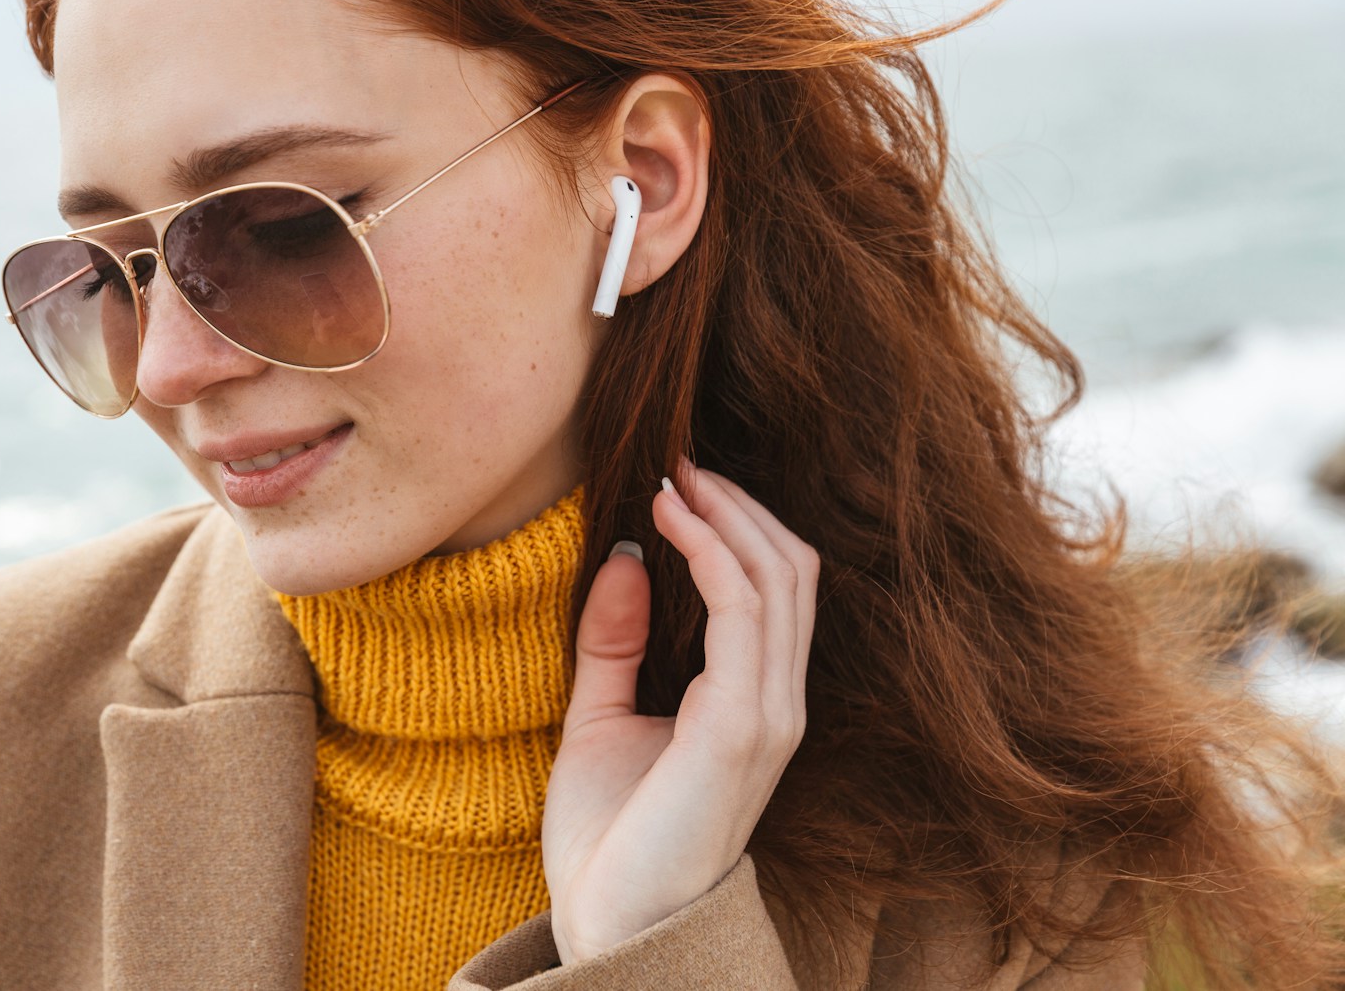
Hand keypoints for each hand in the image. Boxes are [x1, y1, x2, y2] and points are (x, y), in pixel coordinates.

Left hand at [541, 460, 818, 964]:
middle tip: (681, 462)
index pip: (775, 590)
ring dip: (727, 517)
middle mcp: (778, 705)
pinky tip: (669, 522)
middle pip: (789, 571)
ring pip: (777, 580)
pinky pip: (743, 613)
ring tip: (675, 477)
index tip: (678, 480)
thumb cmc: (609, 839)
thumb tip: (627, 553)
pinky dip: (711, 553)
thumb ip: (615, 642)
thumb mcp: (601, 719)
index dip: (736, 526)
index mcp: (753, 705)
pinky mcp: (742, 728)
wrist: (609, 929)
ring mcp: (769, 716)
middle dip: (739, 507)